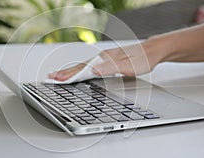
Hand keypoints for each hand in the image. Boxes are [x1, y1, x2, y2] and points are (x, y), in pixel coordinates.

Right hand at [48, 37, 168, 80]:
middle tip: (51, 76)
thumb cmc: (142, 59)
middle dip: (64, 72)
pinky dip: (79, 69)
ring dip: (70, 70)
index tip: (56, 78)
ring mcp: (104, 58)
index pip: (82, 69)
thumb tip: (94, 70)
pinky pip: (89, 65)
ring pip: (83, 65)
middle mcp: (102, 57)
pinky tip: (77, 71)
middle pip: (79, 66)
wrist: (152, 51)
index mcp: (104, 59)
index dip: (68, 75)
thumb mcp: (129, 67)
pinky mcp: (106, 60)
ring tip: (59, 74)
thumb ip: (111, 68)